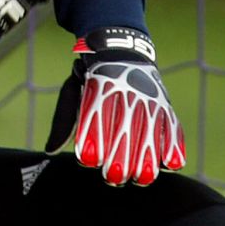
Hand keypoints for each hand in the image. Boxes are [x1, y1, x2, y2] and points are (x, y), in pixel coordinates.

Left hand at [45, 27, 186, 185]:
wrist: (120, 47)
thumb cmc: (91, 79)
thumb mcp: (73, 90)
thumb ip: (63, 121)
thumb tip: (50, 150)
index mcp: (99, 85)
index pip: (96, 113)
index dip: (93, 137)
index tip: (89, 158)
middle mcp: (125, 90)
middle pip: (125, 126)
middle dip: (121, 154)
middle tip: (114, 176)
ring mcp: (147, 95)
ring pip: (150, 128)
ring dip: (147, 156)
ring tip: (141, 178)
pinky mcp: (163, 102)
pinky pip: (172, 122)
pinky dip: (174, 142)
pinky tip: (172, 162)